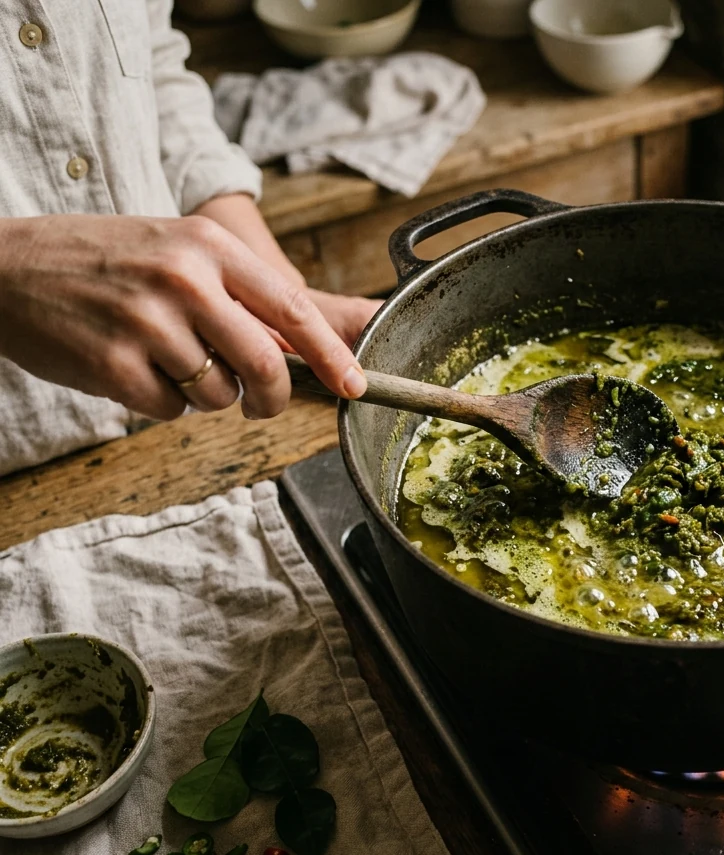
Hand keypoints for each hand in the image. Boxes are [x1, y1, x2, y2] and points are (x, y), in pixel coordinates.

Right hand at [0, 214, 367, 420]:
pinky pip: (170, 410)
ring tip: (166, 359)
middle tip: (259, 403)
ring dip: (204, 394)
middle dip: (271, 398)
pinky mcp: (113, 364)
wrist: (4, 267)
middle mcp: (183, 279)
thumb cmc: (106, 261)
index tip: (357, 386)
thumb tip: (316, 345)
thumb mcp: (179, 250)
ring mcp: (146, 322)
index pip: (293, 310)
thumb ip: (244, 295)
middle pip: (266, 366)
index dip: (333, 356)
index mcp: (209, 245)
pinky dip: (160, 402)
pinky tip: (132, 368)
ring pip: (219, 394)